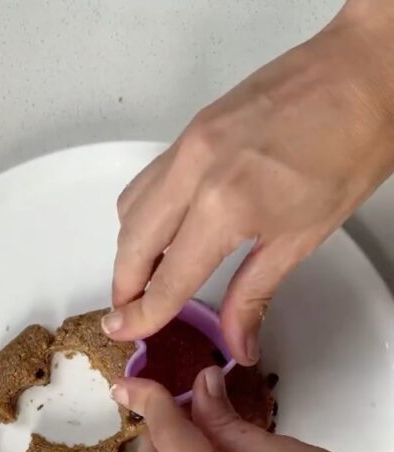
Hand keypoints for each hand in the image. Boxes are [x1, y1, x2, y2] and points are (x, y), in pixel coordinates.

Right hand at [104, 0, 393, 362]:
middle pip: (132, 244)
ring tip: (145, 277)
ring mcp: (190, 141)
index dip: (144, 315)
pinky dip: (143, 212)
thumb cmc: (352, 143)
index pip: (167, 279)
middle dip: (124, 286)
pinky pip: (148, 177)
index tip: (126, 332)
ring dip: (130, 249)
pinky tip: (163, 230)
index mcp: (225, 205)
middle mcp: (195, 169)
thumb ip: (255, 294)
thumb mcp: (303, 238)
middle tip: (128, 313)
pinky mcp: (194, 127)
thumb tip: (238, 340)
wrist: (365, 73)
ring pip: (130, 207)